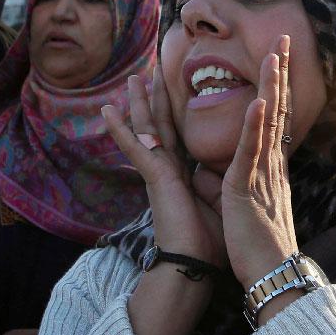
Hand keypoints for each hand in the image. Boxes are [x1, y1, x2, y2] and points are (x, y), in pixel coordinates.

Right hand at [102, 70, 224, 268]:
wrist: (195, 262)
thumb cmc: (208, 241)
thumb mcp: (219, 202)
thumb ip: (217, 183)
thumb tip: (228, 173)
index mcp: (184, 176)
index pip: (179, 138)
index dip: (176, 115)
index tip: (173, 94)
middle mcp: (169, 171)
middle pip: (162, 126)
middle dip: (157, 99)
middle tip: (151, 72)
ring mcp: (158, 173)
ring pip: (147, 129)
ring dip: (139, 104)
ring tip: (132, 79)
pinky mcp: (153, 177)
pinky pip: (135, 147)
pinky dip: (120, 129)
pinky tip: (106, 110)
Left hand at [221, 36, 299, 290]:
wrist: (272, 274)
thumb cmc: (257, 246)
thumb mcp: (240, 207)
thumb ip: (227, 185)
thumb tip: (210, 173)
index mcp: (268, 168)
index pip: (273, 120)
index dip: (275, 87)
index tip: (276, 59)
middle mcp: (271, 165)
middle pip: (277, 110)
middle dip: (279, 73)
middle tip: (283, 38)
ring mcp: (262, 174)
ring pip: (268, 122)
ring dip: (271, 86)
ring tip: (274, 53)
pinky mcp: (249, 188)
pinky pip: (253, 152)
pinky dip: (256, 125)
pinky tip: (259, 101)